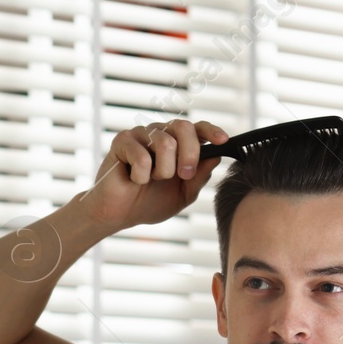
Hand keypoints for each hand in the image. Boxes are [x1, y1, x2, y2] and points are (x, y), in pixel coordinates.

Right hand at [78, 119, 228, 231]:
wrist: (119, 215)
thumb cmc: (149, 202)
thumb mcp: (183, 194)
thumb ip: (200, 176)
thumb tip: (216, 156)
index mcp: (177, 143)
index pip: (197, 128)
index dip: (212, 131)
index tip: (223, 141)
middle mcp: (160, 134)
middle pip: (184, 128)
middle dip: (189, 154)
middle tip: (184, 175)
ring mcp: (141, 135)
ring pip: (165, 143)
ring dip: (163, 171)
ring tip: (151, 180)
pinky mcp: (122, 141)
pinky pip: (141, 156)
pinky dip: (140, 176)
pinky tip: (133, 180)